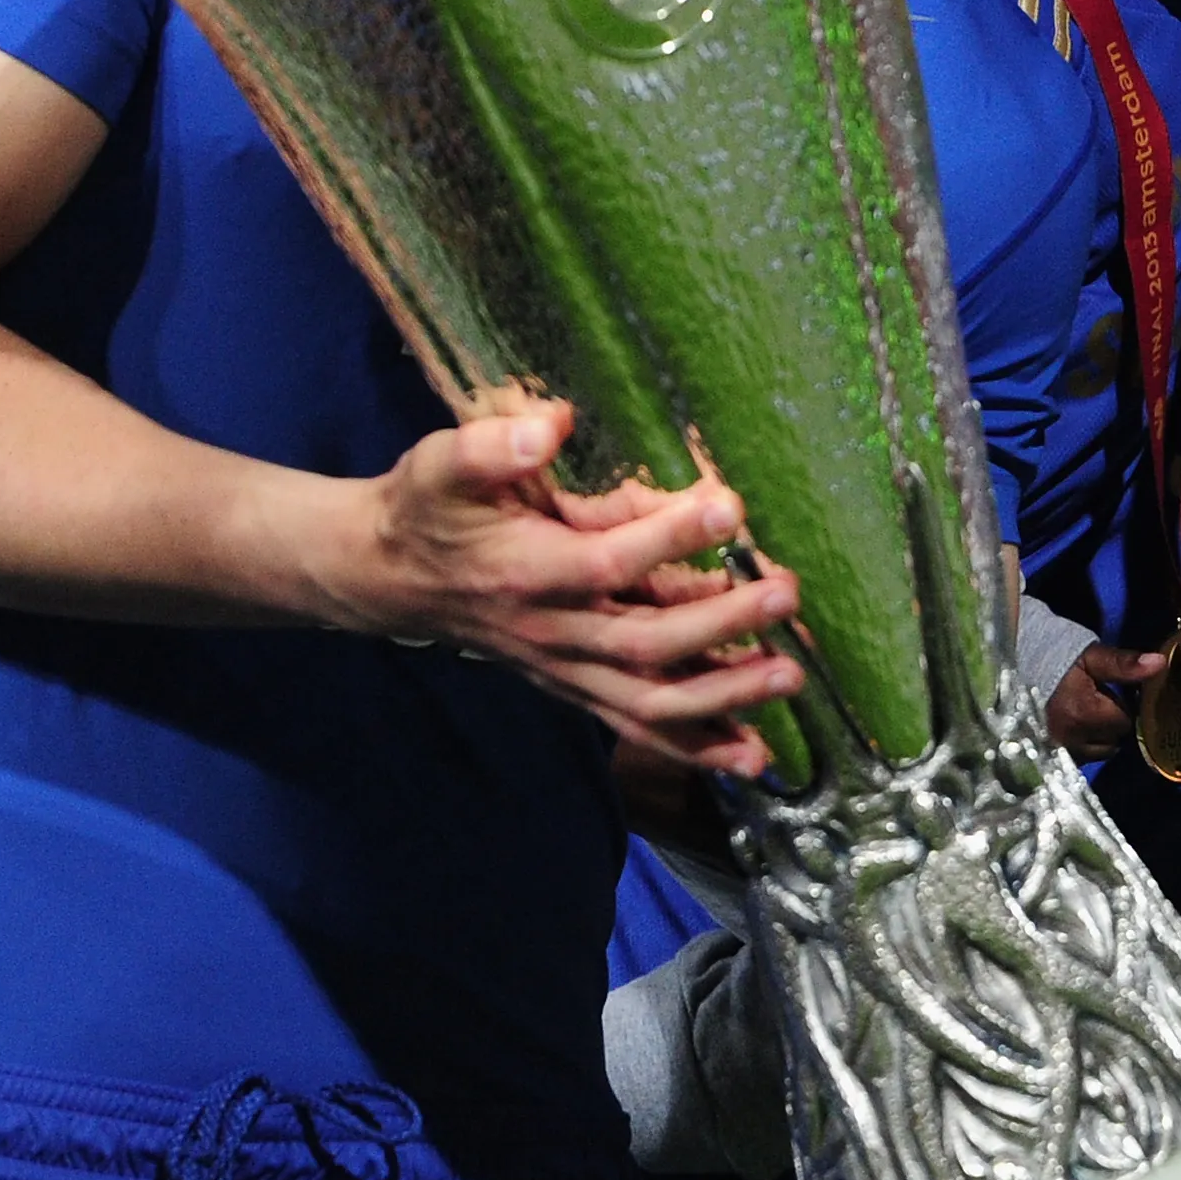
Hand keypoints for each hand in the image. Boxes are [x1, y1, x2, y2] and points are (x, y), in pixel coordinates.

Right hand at [312, 405, 803, 774]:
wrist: (391, 578)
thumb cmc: (427, 511)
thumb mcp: (441, 467)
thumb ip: (488, 447)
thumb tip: (548, 425)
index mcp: (526, 571)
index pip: (607, 562)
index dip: (670, 538)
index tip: (732, 506)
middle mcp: (551, 632)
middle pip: (645, 642)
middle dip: (721, 625)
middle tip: (785, 593)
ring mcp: (566, 669)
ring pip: (650, 699)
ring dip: (724, 695)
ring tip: (789, 677)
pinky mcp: (577, 686)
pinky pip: (637, 725)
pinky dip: (697, 747)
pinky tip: (754, 754)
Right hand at [1041, 643, 1159, 755]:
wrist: (1013, 668)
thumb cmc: (1055, 660)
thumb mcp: (1090, 656)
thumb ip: (1124, 663)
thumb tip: (1159, 664)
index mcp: (1085, 712)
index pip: (1125, 720)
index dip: (1122, 706)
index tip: (1111, 693)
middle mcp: (1073, 738)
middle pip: (1114, 740)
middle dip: (1111, 724)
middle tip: (1098, 704)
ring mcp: (1060, 751)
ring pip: (1098, 753)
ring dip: (1098, 738)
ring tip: (1085, 717)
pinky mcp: (1049, 757)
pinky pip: (1079, 759)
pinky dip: (1081, 747)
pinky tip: (1073, 729)